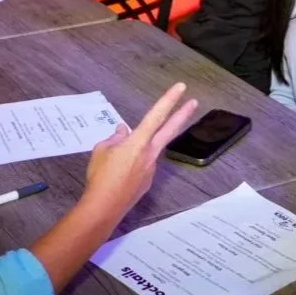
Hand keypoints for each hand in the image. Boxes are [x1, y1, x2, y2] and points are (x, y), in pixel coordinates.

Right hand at [81, 83, 197, 217]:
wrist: (104, 207)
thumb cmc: (100, 175)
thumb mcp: (101, 150)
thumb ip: (114, 138)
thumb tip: (122, 131)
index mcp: (138, 141)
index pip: (156, 115)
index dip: (169, 99)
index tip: (181, 87)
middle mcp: (150, 153)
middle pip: (170, 130)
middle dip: (182, 115)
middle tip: (195, 103)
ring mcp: (151, 169)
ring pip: (150, 150)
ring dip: (141, 148)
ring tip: (117, 160)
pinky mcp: (147, 182)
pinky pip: (143, 165)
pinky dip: (134, 163)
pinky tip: (120, 173)